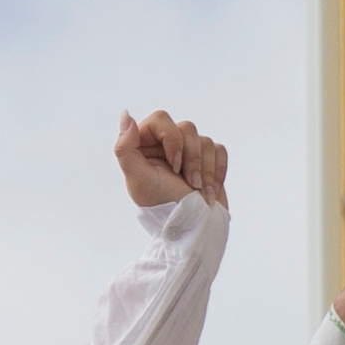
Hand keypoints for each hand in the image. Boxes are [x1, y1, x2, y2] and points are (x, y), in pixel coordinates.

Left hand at [113, 110, 228, 211]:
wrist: (194, 229)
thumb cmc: (164, 207)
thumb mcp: (138, 180)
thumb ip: (125, 148)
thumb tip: (126, 116)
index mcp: (145, 146)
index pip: (161, 119)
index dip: (172, 138)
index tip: (174, 166)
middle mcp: (166, 146)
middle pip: (187, 128)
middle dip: (192, 159)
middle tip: (189, 183)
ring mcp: (189, 152)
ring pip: (205, 140)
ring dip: (205, 170)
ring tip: (200, 191)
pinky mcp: (209, 160)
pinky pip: (219, 149)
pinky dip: (217, 171)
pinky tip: (209, 190)